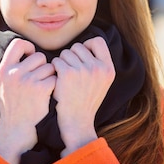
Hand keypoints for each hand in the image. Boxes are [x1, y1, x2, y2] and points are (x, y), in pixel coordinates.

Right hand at [0, 38, 55, 163]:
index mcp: (4, 70)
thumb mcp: (3, 84)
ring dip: (50, 76)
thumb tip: (26, 50)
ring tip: (43, 88)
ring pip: (50, 67)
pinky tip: (48, 95)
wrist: (16, 130)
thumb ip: (12, 68)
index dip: (29, 47)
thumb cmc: (12, 107)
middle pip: (39, 56)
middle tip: (40, 79)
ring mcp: (28, 81)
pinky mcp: (41, 90)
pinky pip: (55, 78)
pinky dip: (55, 86)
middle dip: (43, 66)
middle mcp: (14, 73)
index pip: (17, 44)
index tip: (32, 56)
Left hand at [51, 37, 114, 155]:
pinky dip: (54, 69)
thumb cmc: (86, 101)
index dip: (88, 45)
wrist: (77, 122)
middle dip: (72, 56)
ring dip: (62, 63)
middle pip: (78, 46)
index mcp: (109, 68)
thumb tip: (87, 44)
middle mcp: (98, 67)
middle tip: (71, 72)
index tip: (82, 56)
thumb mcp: (102, 82)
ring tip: (65, 78)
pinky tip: (58, 81)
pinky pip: (56, 61)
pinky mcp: (67, 74)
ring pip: (65, 53)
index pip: (98, 41)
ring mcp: (83, 70)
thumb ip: (98, 64)